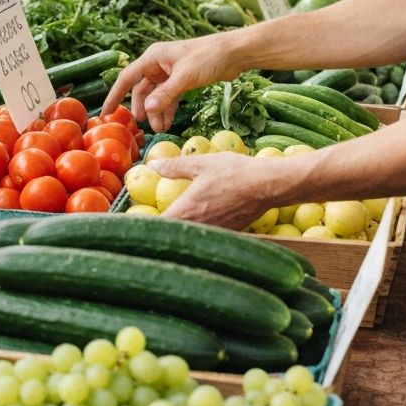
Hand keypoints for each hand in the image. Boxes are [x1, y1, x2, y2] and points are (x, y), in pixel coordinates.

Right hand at [102, 36, 241, 130]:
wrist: (234, 53)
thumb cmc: (209, 57)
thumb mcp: (185, 77)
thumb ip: (166, 94)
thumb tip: (147, 111)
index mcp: (153, 57)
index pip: (127, 78)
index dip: (115, 95)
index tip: (106, 112)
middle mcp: (158, 64)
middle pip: (141, 90)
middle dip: (143, 109)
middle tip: (143, 127)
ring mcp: (169, 72)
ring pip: (155, 96)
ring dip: (156, 112)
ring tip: (160, 128)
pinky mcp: (181, 80)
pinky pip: (168, 98)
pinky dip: (167, 109)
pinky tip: (168, 122)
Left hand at [148, 153, 280, 227]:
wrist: (270, 186)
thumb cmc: (235, 172)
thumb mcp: (202, 164)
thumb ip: (174, 166)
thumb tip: (152, 165)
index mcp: (186, 211)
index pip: (156, 229)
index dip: (144, 229)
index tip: (135, 227)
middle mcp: (197, 228)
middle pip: (171, 238)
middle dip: (160, 235)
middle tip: (151, 230)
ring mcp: (213, 234)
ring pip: (189, 241)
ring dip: (179, 237)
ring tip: (171, 231)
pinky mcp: (227, 236)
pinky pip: (206, 240)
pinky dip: (198, 237)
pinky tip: (198, 228)